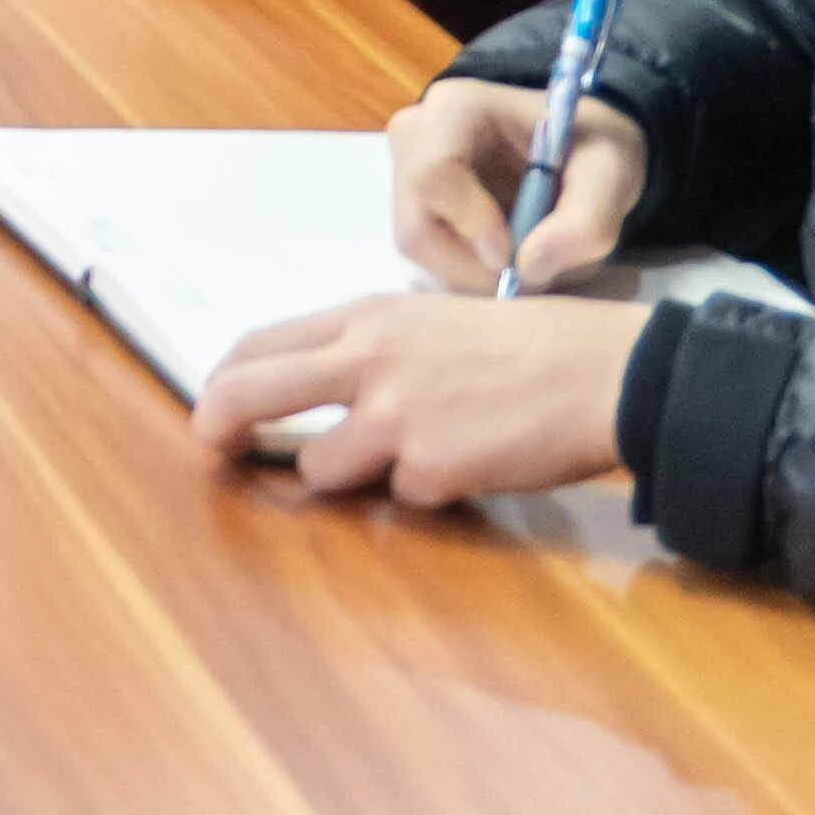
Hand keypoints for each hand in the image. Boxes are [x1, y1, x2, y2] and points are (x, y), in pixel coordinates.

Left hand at [194, 294, 650, 506]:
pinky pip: (401, 496)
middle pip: (250, 394)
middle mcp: (365, 362)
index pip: (260, 344)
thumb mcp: (432, 320)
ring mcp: (393, 419)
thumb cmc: (526, 343)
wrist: (599, 374)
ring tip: (415, 451)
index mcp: (365, 318)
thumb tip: (319, 387)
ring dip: (348, 474)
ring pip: (320, 468)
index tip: (214, 404)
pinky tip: (471, 460)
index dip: (225, 379)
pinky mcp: (428, 471)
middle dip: (219, 424)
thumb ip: (370, 349)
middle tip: (216, 446)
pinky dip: (426, 489)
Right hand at [389, 75, 648, 291]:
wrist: (577, 145)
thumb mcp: (612, 174)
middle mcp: (415, 135)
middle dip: (475, 266)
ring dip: (475, 273)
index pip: (433, 174)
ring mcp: (407, 170)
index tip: (516, 256)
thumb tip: (528, 268)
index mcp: (457, 108)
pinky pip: (428, 254)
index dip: (471, 224)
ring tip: (526, 262)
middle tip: (529, 275)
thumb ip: (586, 221)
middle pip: (418, 225)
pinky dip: (470, 270)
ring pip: (419, 246)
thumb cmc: (590, 145)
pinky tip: (508, 255)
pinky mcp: (414, 203)